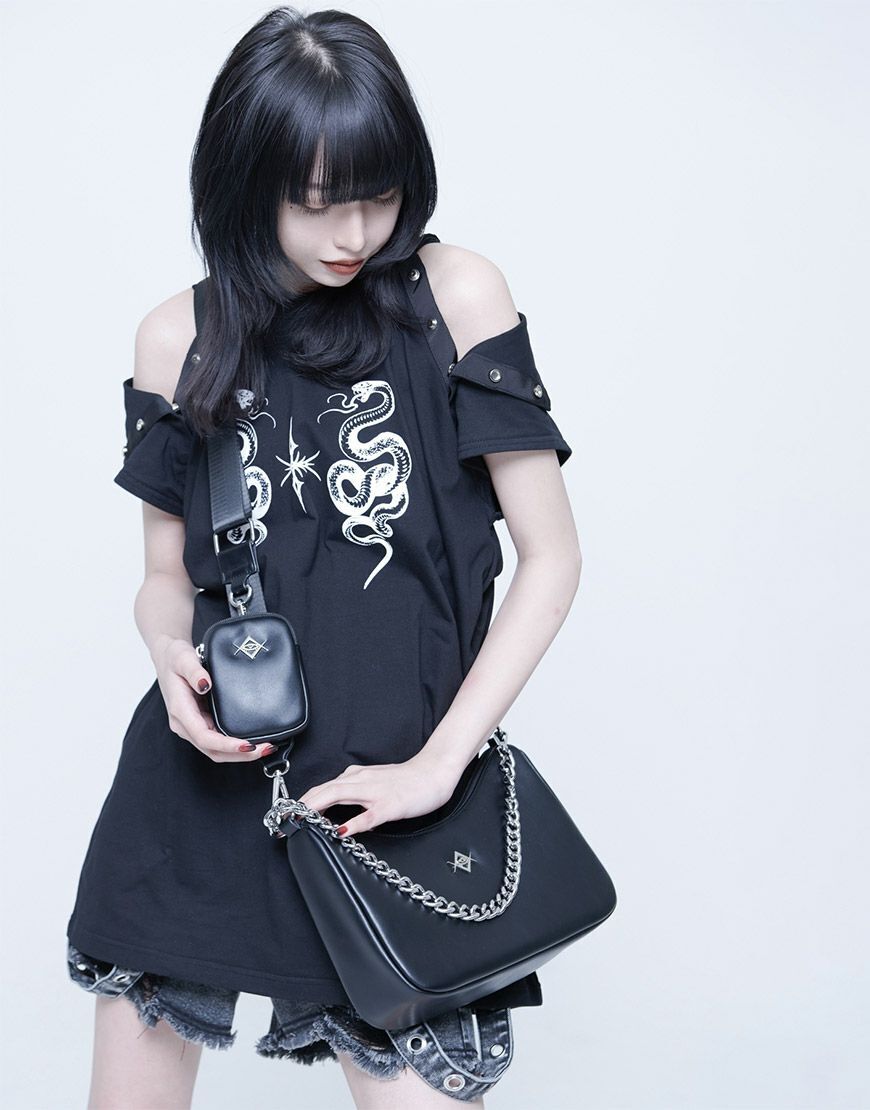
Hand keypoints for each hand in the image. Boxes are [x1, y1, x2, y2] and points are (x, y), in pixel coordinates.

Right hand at [152, 636, 273, 763]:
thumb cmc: (173, 658)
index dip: (226, 744)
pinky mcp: (200, 722)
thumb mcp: (182, 658)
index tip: (247, 744)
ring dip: (239, 753)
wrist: (167, 657)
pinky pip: (217, 741)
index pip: (204, 737)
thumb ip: (194, 671)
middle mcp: (185, 724)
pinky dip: (234, 746)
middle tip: (265, 748)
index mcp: (180, 711)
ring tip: (264, 748)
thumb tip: (206, 684)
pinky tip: (252, 741)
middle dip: (239, 754)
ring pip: (216, 749)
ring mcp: (192, 725)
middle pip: (213, 750)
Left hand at [294, 749, 465, 838]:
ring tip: (301, 820)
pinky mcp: (390, 806)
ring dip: (317, 808)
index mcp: (357, 776)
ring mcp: (375, 793)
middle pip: (324, 790)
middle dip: (301, 805)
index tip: (287, 814)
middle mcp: (361, 781)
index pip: (323, 787)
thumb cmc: (407, 779)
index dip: (303, 800)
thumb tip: (336, 797)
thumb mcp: (375, 780)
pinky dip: (353, 823)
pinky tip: (341, 831)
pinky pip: (368, 816)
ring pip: (339, 795)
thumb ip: (354, 787)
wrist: (434, 772)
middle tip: (284, 822)